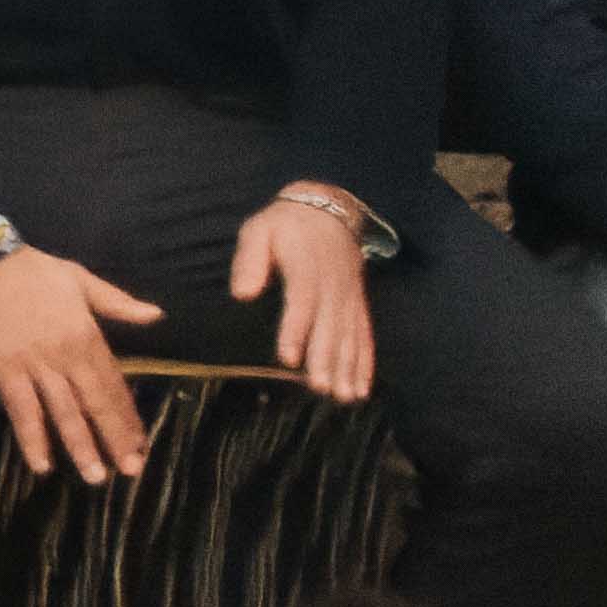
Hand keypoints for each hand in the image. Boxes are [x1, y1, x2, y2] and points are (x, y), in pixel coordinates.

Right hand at [0, 245, 162, 485]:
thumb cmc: (32, 269)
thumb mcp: (80, 279)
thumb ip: (117, 303)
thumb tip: (156, 316)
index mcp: (88, 335)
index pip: (114, 384)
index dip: (127, 417)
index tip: (141, 445)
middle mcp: (66, 356)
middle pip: (94, 404)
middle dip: (113, 439)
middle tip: (129, 471)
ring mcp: (34, 365)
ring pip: (62, 413)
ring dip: (79, 446)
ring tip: (95, 476)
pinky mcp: (3, 370)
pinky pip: (21, 410)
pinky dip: (31, 438)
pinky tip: (42, 463)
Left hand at [236, 194, 378, 405]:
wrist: (329, 208)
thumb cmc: (284, 224)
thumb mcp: (258, 229)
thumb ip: (250, 260)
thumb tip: (242, 294)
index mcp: (306, 269)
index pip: (302, 303)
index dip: (296, 331)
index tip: (288, 359)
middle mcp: (332, 286)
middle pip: (330, 326)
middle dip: (326, 359)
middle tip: (322, 389)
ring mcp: (348, 296)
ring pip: (350, 335)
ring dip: (349, 367)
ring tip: (345, 397)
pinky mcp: (356, 303)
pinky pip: (364, 333)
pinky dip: (365, 361)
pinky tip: (362, 386)